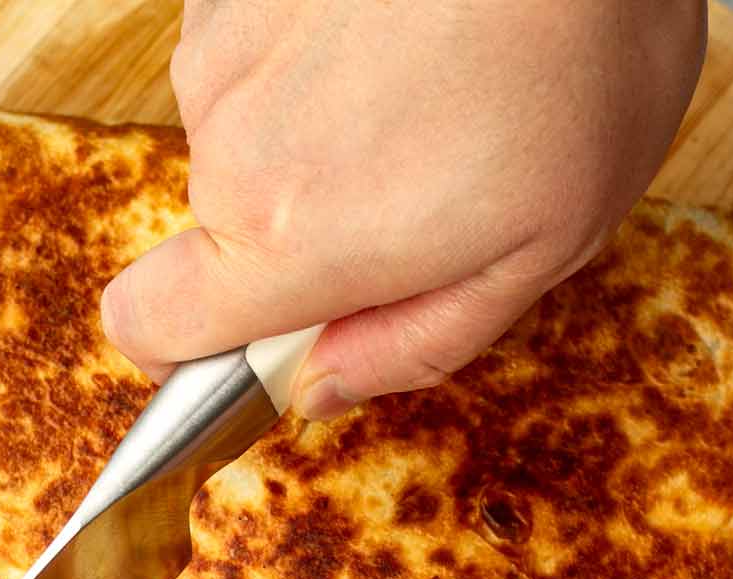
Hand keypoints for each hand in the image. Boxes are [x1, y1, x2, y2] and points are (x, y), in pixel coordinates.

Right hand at [102, 0, 705, 415]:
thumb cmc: (587, 63)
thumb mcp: (539, 255)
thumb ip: (412, 345)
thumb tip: (316, 388)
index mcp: (289, 240)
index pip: (144, 328)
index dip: (188, 349)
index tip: (259, 332)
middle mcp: (228, 141)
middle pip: (217, 229)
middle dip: (299, 226)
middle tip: (416, 178)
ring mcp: (223, 43)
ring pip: (237, 132)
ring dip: (311, 128)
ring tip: (421, 82)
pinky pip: (250, 49)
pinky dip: (309, 50)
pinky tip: (394, 24)